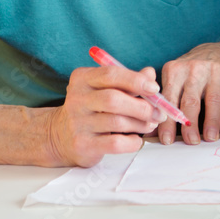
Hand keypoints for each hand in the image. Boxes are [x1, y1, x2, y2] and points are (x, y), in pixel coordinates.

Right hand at [44, 65, 166, 166]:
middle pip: (114, 99)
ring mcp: (77, 123)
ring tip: (150, 124)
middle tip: (159, 112)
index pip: (110, 74)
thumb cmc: (91, 109)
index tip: (154, 89)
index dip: (135, 80)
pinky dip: (132, 142)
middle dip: (142, 106)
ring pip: (117, 122)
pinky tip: (136, 139)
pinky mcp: (82, 145)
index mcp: (82, 79)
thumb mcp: (105, 89)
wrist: (60, 136)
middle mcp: (76, 99)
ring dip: (140, 124)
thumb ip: (128, 82)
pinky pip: (114, 143)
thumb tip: (150, 74)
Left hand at [159, 42, 219, 144]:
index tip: (167, 140)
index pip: (169, 99)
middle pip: (191, 100)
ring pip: (213, 100)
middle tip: (190, 141)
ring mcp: (214, 75)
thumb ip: (162, 104)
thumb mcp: (171, 80)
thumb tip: (149, 130)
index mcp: (175, 71)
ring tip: (210, 138)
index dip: (168, 121)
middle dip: (190, 123)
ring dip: (212, 121)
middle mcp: (194, 71)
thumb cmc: (187, 75)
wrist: (215, 53)